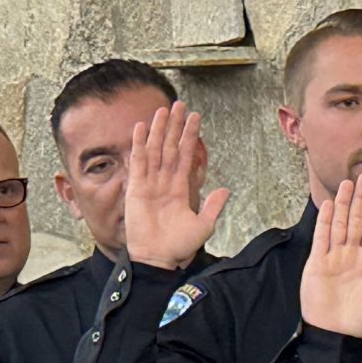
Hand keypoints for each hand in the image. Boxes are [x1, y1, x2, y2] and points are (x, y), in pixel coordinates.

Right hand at [123, 104, 228, 270]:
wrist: (158, 258)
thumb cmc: (178, 246)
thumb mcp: (203, 226)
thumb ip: (213, 207)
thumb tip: (225, 189)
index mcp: (181, 188)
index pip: (187, 156)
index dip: (191, 137)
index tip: (195, 119)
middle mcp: (165, 181)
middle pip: (171, 147)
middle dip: (176, 126)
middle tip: (180, 105)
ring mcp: (150, 183)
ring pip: (156, 150)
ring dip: (159, 130)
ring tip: (163, 110)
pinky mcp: (136, 188)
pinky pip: (138, 162)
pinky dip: (140, 144)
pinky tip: (141, 128)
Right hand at [300, 174, 361, 338]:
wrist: (335, 336)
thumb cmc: (360, 324)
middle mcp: (350, 256)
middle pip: (356, 221)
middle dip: (361, 199)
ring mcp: (333, 258)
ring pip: (339, 225)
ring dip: (343, 204)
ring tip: (347, 183)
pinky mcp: (317, 264)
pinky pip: (322, 238)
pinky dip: (325, 221)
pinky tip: (329, 205)